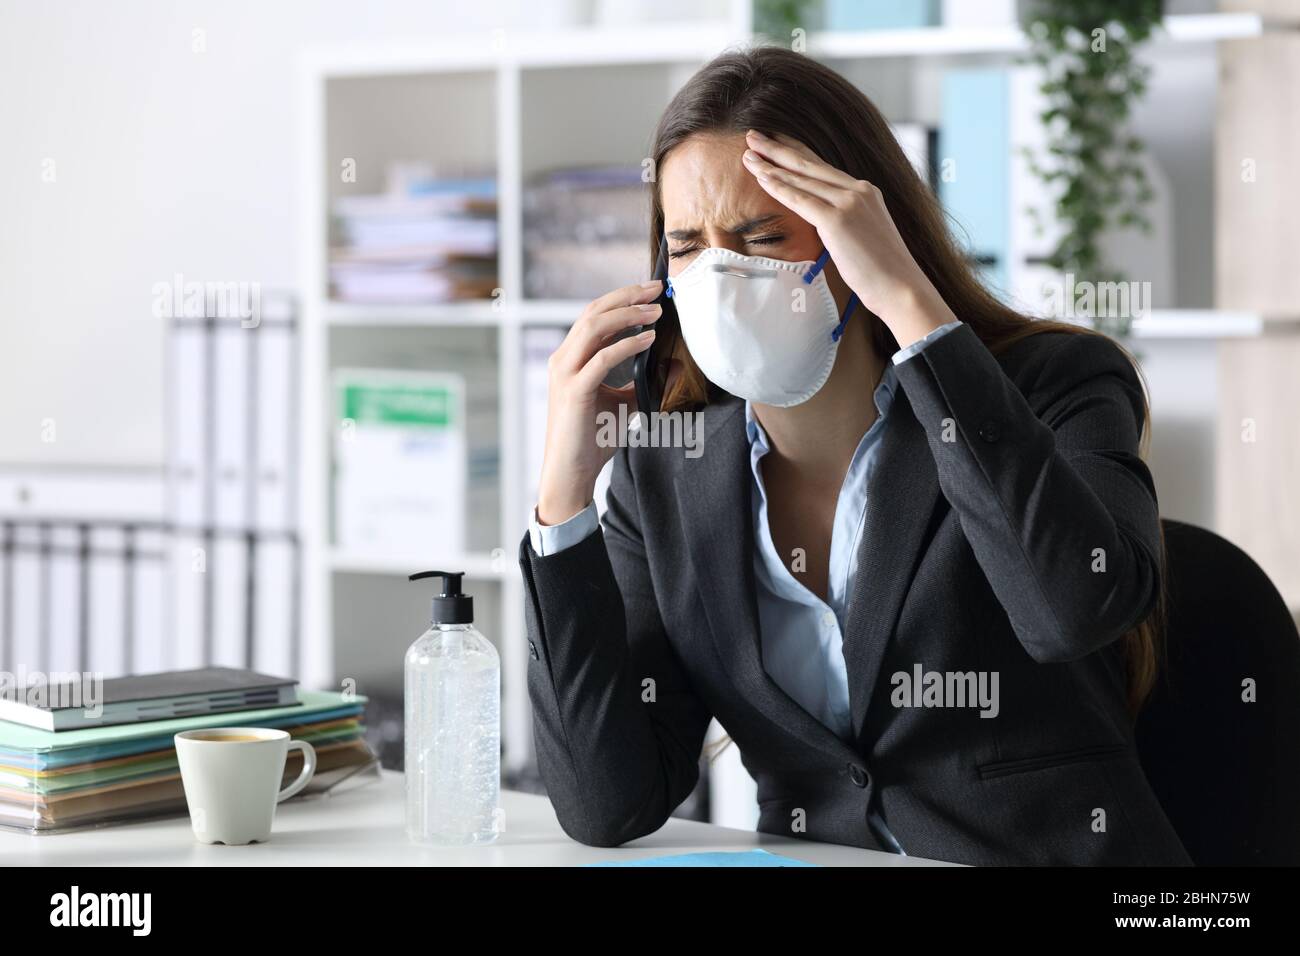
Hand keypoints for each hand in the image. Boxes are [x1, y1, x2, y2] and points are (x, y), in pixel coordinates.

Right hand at [536, 280, 661, 525]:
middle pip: (593, 312)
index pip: (594, 316)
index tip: (651, 291)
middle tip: (657, 289)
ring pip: (594, 327)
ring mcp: (565, 373)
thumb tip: (671, 368)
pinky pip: (603, 358)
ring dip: (628, 314)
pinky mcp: (574, 391)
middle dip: (627, 296)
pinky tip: (649, 339)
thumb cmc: (592, 440)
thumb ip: (638, 383)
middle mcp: (562, 360)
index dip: (622, 299)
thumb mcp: (622, 404)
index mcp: (570, 359)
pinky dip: (628, 344)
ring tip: (656, 310)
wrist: (570, 473)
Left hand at [741, 129, 956, 348]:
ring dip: (771, 165)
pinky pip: (801, 199)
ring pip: (802, 177)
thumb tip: (823, 223)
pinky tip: (761, 178)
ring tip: (748, 154)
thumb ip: (844, 221)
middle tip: (753, 136)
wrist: (901, 288)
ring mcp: (850, 202)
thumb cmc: (881, 272)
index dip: (796, 152)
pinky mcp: (838, 219)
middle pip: (809, 163)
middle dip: (778, 148)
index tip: (776, 142)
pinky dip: (779, 187)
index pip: (823, 168)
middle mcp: (859, 190)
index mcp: (866, 192)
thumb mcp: (863, 236)